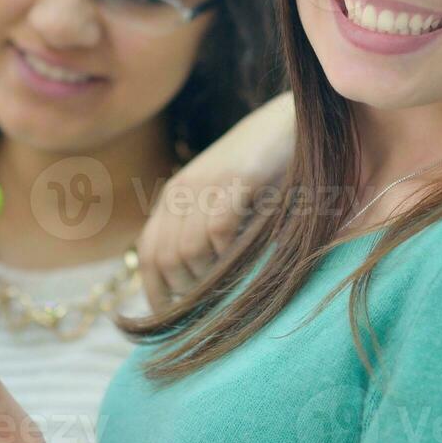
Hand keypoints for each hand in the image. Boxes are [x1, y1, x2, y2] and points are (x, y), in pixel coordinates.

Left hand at [136, 90, 293, 309]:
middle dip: (188, 292)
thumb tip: (195, 292)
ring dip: (212, 276)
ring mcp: (207, 183)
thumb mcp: (225, 202)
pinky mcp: (236, 179)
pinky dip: (230, 252)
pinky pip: (218, 231)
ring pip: (189, 251)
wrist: (291, 121)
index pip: (150, 254)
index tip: (174, 321)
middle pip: (166, 260)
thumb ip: (206, 234)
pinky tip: (248, 254)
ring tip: (236, 280)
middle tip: (216, 304)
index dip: (157, 293)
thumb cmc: (264, 170)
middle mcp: (182, 191)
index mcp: (174, 198)